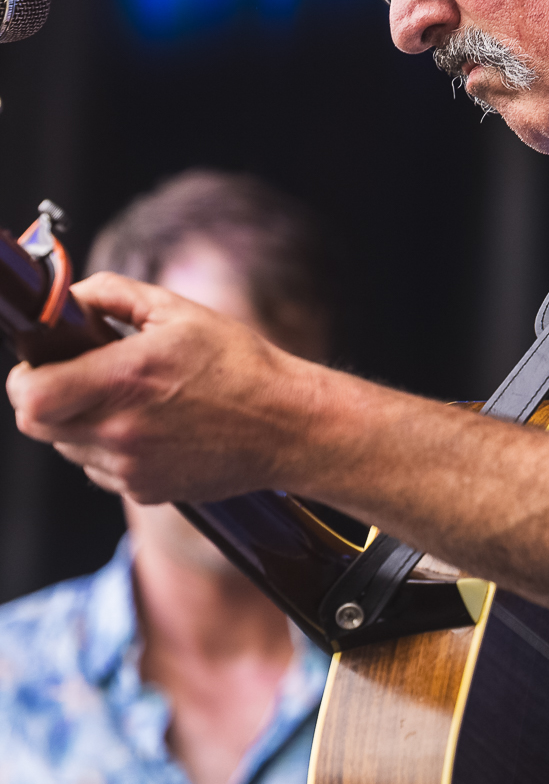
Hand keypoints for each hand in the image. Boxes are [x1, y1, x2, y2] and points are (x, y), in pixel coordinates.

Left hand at [5, 272, 311, 501]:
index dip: (23, 378)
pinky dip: (109, 449)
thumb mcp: (180, 312)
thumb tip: (73, 294)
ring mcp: (132, 467)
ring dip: (77, 423)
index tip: (40, 363)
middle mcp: (122, 429)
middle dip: (45, 398)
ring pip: (67, 448)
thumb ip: (114, 293)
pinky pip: (100, 469)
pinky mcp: (145, 490)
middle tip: (73, 377)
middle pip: (37, 425)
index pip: (30, 395)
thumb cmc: (241, 366)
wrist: (286, 426)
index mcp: (126, 378)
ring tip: (123, 401)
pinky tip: (147, 427)